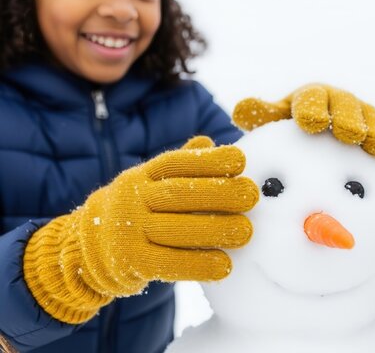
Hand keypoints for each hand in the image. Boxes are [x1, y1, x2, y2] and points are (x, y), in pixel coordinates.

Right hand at [23, 137, 258, 323]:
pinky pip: (169, 264)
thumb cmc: (138, 210)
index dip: (209, 160)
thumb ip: (181, 166)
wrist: (89, 247)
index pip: (177, 162)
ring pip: (176, 229)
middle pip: (179, 194)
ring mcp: (128, 230)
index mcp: (142, 175)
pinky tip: (225, 266)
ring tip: (246, 231)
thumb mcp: (152, 182)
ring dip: (215, 230)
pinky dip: (199, 265)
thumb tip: (210, 142)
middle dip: (219, 193)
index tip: (241, 160)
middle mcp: (132, 199)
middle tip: (251, 196)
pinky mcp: (131, 262)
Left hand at [232, 83, 374, 164]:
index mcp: (310, 97)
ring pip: (370, 119)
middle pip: (345, 107)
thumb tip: (241, 110)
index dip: (311, 109)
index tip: (310, 123)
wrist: (320, 127)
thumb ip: (261, 115)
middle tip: (348, 134)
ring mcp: (361, 114)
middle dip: (347, 119)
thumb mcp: (275, 121)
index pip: (310, 99)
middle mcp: (338, 101)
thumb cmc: (292, 128)